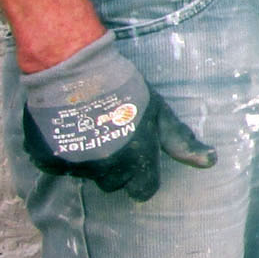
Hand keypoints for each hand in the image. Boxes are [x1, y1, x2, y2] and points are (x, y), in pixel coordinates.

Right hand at [21, 33, 214, 201]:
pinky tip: (68, 128)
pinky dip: (62, 152)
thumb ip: (181, 141)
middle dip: (114, 165)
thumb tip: (211, 162)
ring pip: (85, 174)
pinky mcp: (47, 158)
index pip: (143, 191)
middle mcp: (105, 168)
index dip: (142, 176)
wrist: (73, 66)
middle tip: (112, 133)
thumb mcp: (159, 111)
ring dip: (88, 158)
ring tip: (90, 125)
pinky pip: (57, 166)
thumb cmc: (124, 86)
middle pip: (113, 183)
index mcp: (136, 160)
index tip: (137, 157)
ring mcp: (74, 165)